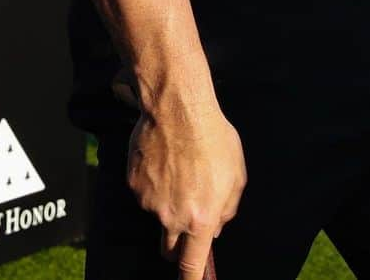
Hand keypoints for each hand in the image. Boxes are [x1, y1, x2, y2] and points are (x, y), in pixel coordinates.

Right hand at [126, 98, 245, 279]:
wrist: (178, 106)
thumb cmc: (212, 138)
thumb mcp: (236, 176)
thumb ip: (227, 209)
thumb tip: (216, 225)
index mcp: (200, 220)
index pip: (191, 265)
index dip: (190, 279)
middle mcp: (171, 217)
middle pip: (168, 246)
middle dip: (176, 240)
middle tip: (186, 213)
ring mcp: (148, 201)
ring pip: (156, 212)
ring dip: (166, 200)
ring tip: (177, 165)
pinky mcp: (133, 182)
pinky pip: (143, 190)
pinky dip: (151, 180)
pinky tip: (162, 156)